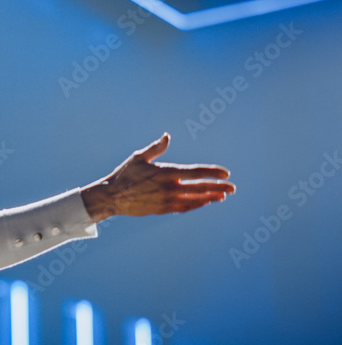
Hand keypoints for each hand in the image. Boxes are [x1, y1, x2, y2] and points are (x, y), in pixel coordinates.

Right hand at [81, 133, 235, 221]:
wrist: (112, 197)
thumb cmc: (124, 174)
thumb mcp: (139, 157)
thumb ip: (156, 147)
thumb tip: (167, 136)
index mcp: (166, 172)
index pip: (195, 172)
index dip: (213, 173)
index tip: (226, 173)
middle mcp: (169, 188)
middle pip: (200, 188)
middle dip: (218, 187)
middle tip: (233, 188)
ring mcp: (166, 200)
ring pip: (195, 200)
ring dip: (210, 197)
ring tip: (222, 196)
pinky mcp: (162, 209)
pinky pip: (184, 208)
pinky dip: (197, 205)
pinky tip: (205, 202)